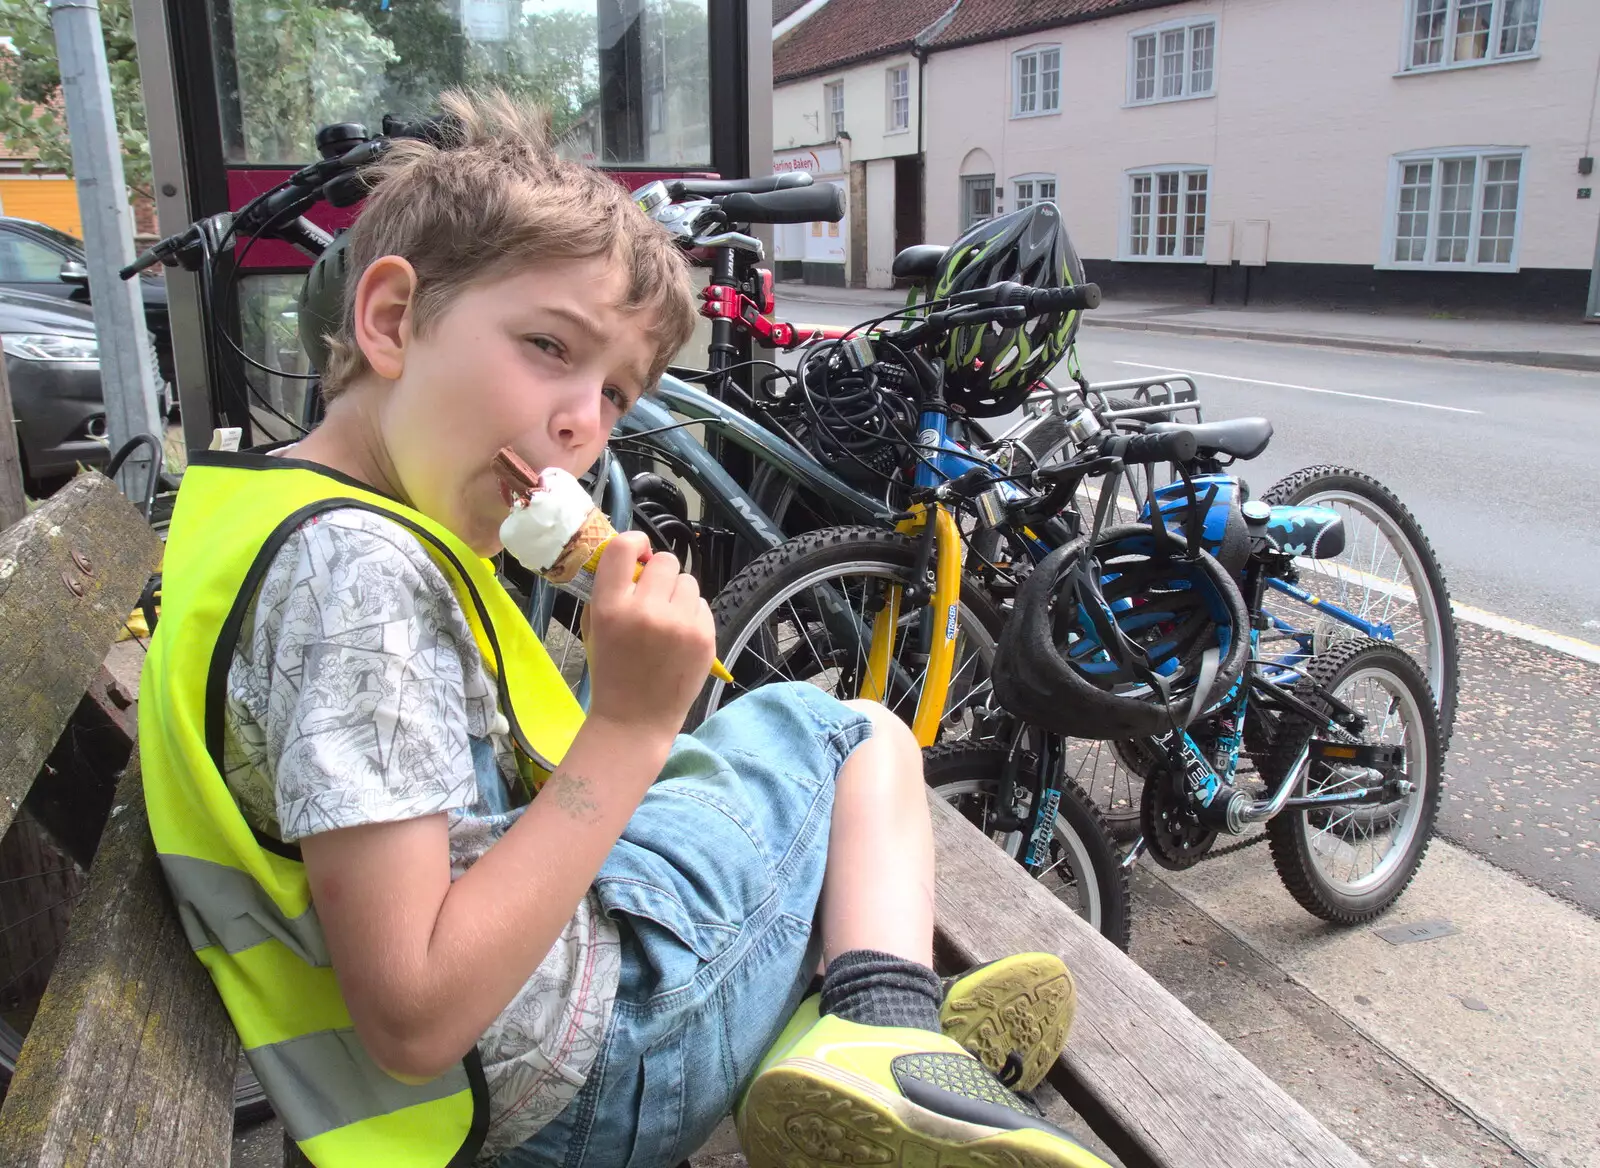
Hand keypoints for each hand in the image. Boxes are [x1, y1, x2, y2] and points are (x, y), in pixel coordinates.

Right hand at [581, 531, 714, 734]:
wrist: (635, 721)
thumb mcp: (595, 628)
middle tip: (653, 596)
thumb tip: (636, 558)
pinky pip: (702, 605)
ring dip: (678, 594)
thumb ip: (611, 592)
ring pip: (688, 581)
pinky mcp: (704, 638)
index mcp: (610, 607)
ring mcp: (678, 625)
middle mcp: (645, 611)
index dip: (634, 541)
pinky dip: (692, 615)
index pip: (622, 548)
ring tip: (667, 621)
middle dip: (659, 575)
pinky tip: (679, 639)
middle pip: (665, 561)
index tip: (639, 550)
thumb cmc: (611, 673)